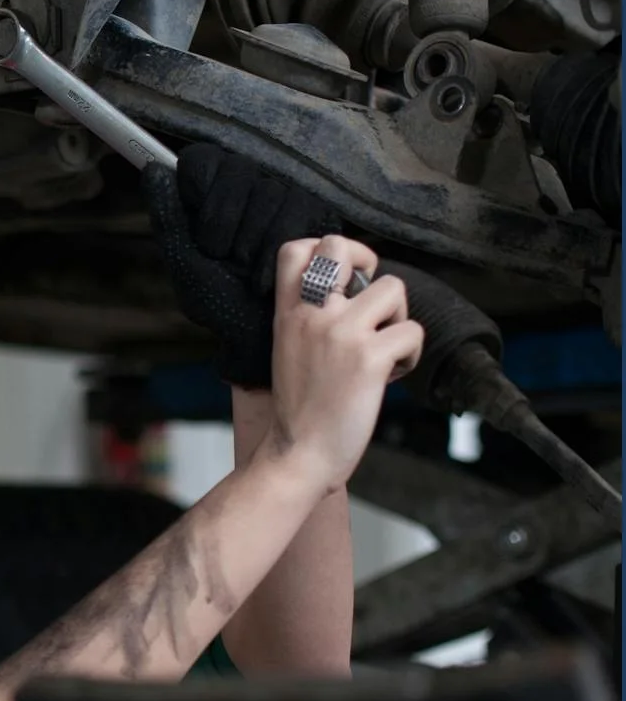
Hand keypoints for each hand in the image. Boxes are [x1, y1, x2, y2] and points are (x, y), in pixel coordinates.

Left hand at [142, 145, 342, 389]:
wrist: (259, 335)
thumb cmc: (220, 302)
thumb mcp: (185, 262)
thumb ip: (168, 217)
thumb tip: (154, 170)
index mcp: (210, 196)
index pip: (202, 160)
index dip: (200, 194)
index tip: (200, 232)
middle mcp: (247, 188)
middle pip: (237, 171)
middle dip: (225, 223)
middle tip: (223, 257)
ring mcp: (282, 196)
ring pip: (268, 190)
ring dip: (250, 241)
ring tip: (246, 269)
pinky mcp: (315, 212)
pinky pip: (297, 208)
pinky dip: (275, 248)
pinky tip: (266, 275)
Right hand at [263, 237, 424, 494]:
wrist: (299, 454)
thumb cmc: (300, 408)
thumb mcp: (289, 349)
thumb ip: (310, 317)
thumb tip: (353, 292)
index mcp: (287, 313)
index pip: (296, 249)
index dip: (329, 248)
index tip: (345, 275)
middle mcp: (313, 314)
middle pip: (341, 246)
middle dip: (368, 264)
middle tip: (373, 302)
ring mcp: (341, 333)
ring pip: (394, 288)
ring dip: (398, 318)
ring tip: (383, 350)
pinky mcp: (370, 358)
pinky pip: (412, 332)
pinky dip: (410, 356)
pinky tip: (390, 377)